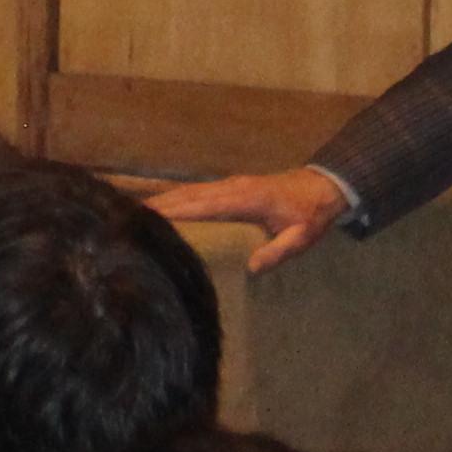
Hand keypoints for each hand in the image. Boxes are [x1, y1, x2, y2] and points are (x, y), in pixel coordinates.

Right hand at [149, 167, 355, 268]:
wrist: (321, 187)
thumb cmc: (309, 216)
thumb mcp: (301, 238)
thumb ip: (278, 251)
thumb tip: (252, 267)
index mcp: (246, 199)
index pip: (205, 205)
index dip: (179, 211)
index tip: (152, 217)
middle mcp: (232, 187)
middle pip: (190, 195)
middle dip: (161, 205)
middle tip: (130, 216)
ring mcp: (230, 184)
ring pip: (190, 190)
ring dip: (165, 199)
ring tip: (137, 211)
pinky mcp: (230, 186)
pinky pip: (197, 191)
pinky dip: (177, 197)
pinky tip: (163, 205)